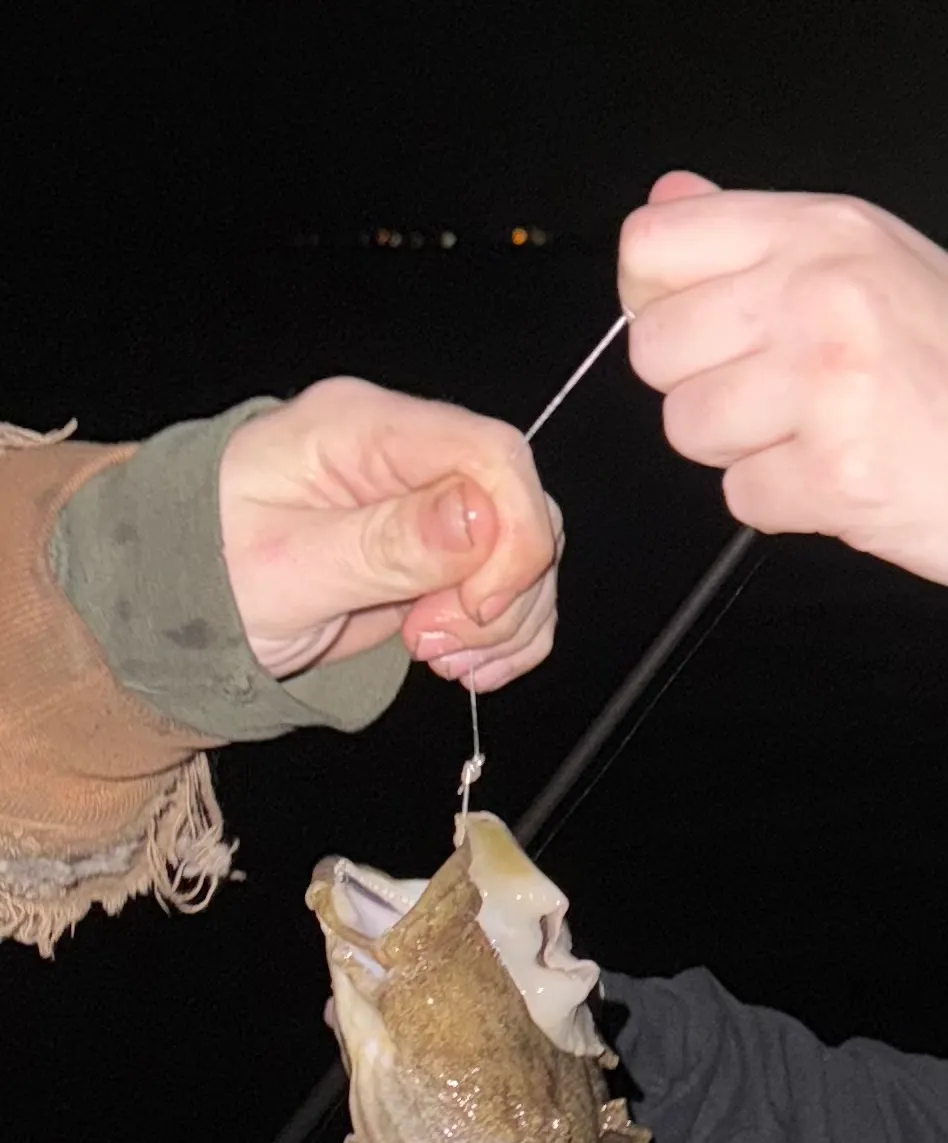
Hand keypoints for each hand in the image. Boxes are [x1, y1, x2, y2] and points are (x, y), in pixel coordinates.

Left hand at [219, 377, 558, 689]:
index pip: (492, 453)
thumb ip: (385, 542)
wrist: (176, 607)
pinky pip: (516, 588)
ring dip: (504, 621)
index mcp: (364, 430)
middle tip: (433, 644)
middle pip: (521, 507)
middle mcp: (409, 455)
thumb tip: (482, 518)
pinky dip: (509, 634)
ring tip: (439, 658)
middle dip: (501, 592)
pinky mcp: (444, 552)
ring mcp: (431, 504)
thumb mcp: (286, 569)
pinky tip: (465, 663)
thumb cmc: (206, 576)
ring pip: (527, 553)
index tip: (477, 608)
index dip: (513, 535)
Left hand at [618, 172, 947, 605]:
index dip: (653, 301)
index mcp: (825, 230)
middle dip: (699, 388)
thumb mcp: (876, 265)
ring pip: (687, 428)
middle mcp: (823, 291)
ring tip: (817, 439)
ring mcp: (831, 383)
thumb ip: (761, 238)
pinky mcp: (838, 473)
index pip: (652, 243)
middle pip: (654, 348)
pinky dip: (782, 505)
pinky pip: (740, 499)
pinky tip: (843, 480)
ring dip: (740, 452)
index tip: (700, 332)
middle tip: (778, 400)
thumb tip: (667, 199)